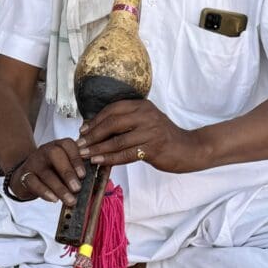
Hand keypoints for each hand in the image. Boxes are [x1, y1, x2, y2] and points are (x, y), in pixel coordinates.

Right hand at [9, 139, 85, 204]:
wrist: (26, 175)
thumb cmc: (52, 172)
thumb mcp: (64, 166)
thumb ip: (78, 171)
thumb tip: (95, 184)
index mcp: (58, 146)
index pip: (68, 145)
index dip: (76, 159)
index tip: (83, 175)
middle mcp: (45, 151)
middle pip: (55, 154)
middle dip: (68, 172)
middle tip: (77, 188)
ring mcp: (33, 162)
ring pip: (46, 172)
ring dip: (60, 188)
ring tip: (70, 200)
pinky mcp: (24, 175)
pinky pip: (33, 182)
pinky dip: (44, 192)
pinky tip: (54, 200)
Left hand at [77, 99, 205, 172]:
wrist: (187, 149)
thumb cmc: (162, 137)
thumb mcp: (146, 122)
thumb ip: (126, 121)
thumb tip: (96, 127)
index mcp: (142, 106)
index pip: (113, 109)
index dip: (95, 120)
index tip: (82, 130)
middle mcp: (146, 115)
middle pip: (112, 123)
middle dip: (93, 135)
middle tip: (80, 144)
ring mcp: (150, 131)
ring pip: (117, 140)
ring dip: (98, 149)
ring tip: (84, 154)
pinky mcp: (153, 148)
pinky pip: (126, 154)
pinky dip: (110, 158)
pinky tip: (98, 161)